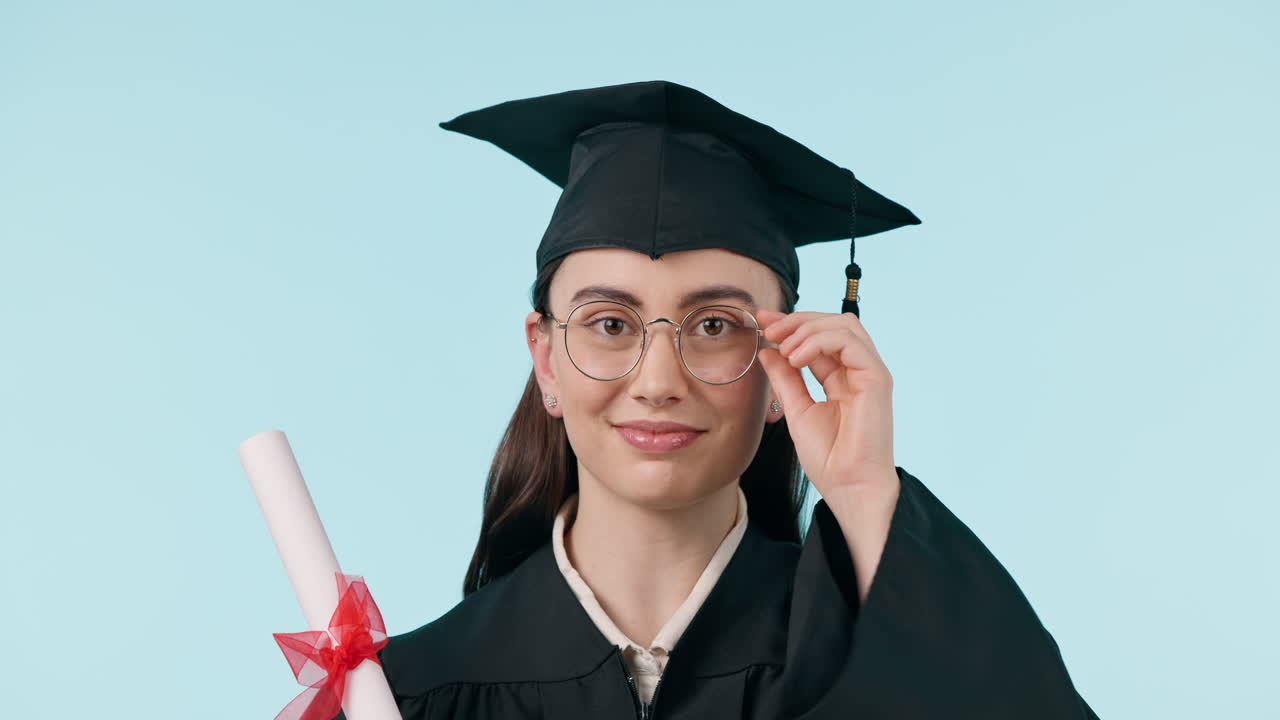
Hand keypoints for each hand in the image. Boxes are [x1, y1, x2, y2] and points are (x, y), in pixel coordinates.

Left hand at [755, 310, 897, 497]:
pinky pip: (850, 342)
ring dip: (807, 329)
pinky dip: (819, 342)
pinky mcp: (877, 378)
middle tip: (769, 328)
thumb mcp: (796, 409)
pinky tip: (797, 358)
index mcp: (841, 378)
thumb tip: (768, 350)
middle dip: (797, 320)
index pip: (818, 337)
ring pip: (843, 325)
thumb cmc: (828, 458)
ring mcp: (870, 373)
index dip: (791, 324)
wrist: (848, 487)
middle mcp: (858, 371)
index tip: (763, 321)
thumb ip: (784, 379)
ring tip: (784, 348)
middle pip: (833, 323)